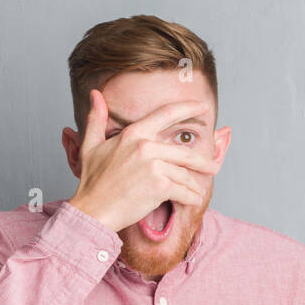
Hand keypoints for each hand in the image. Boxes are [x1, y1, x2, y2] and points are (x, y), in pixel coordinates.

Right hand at [68, 89, 219, 232]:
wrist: (93, 210)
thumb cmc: (92, 182)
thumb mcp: (90, 145)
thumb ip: (97, 119)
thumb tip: (96, 94)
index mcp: (133, 134)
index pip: (166, 114)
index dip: (188, 108)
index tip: (203, 107)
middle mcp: (146, 146)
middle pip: (185, 153)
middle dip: (203, 162)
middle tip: (214, 166)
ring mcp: (154, 166)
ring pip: (185, 174)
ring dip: (193, 186)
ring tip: (196, 192)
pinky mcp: (159, 186)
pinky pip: (184, 190)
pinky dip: (190, 197)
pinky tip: (192, 200)